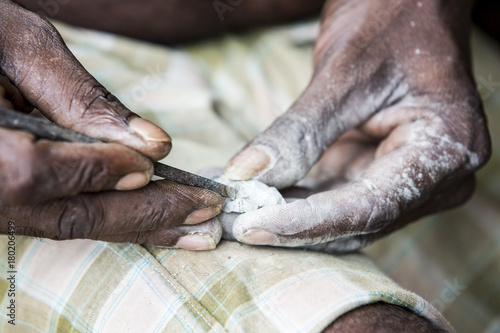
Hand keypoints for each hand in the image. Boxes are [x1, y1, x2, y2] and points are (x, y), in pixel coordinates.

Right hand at [0, 0, 222, 248]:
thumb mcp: (13, 42)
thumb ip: (77, 96)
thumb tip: (150, 143)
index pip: (35, 172)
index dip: (101, 170)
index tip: (159, 164)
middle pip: (65, 215)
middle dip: (142, 214)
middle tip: (205, 210)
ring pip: (66, 225)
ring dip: (137, 227)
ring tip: (194, 229)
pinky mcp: (4, 202)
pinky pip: (59, 217)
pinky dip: (112, 218)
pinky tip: (152, 218)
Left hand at [224, 0, 490, 251]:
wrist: (409, 2)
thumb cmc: (392, 19)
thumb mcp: (345, 72)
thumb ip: (301, 130)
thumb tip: (248, 176)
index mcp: (446, 150)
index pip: (372, 206)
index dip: (308, 222)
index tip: (254, 225)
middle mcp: (432, 177)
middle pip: (354, 221)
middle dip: (290, 226)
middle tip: (231, 223)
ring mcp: (404, 177)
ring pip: (338, 217)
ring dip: (285, 215)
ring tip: (231, 211)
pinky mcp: (374, 170)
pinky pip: (331, 196)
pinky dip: (291, 198)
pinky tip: (251, 193)